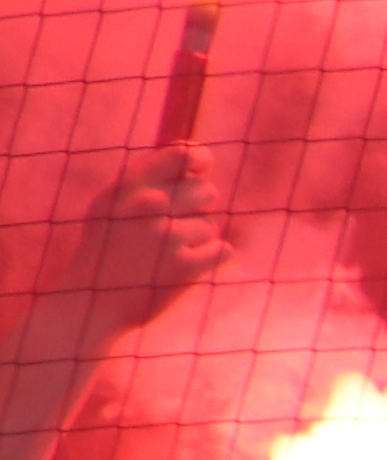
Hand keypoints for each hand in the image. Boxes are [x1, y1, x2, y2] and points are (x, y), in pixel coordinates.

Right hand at [64, 151, 236, 343]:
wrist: (92, 305)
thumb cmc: (106, 253)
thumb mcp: (110, 208)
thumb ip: (143, 181)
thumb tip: (195, 154)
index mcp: (126, 188)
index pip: (179, 155)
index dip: (199, 158)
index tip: (203, 165)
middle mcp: (147, 206)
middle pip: (205, 191)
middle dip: (197, 209)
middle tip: (168, 230)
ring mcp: (166, 236)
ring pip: (210, 224)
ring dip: (195, 241)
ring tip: (162, 256)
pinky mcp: (185, 266)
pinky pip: (222, 250)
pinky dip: (208, 260)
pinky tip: (180, 269)